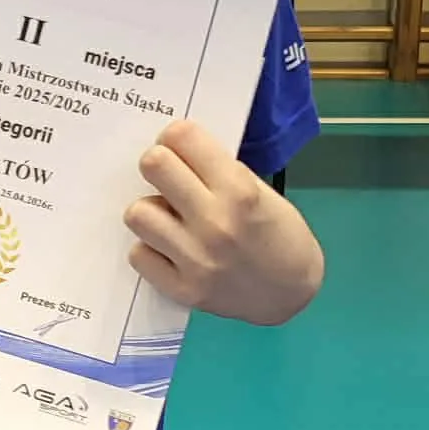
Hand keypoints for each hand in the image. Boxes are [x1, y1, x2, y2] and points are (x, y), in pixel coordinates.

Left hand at [124, 119, 322, 325]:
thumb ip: (220, 172)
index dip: (177, 137)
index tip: (179, 146)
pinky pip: (139, 255)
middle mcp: (214, 223)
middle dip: (159, 164)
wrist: (290, 293)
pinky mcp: (182, 289)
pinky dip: (151, 248)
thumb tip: (177, 152)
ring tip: (170, 218)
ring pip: (138, 213)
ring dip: (151, 210)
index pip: (182, 137)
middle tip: (168, 176)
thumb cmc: (280, 235)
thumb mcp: (262, 191)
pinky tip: (170, 248)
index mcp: (239, 191)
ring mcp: (196, 259)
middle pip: (154, 165)